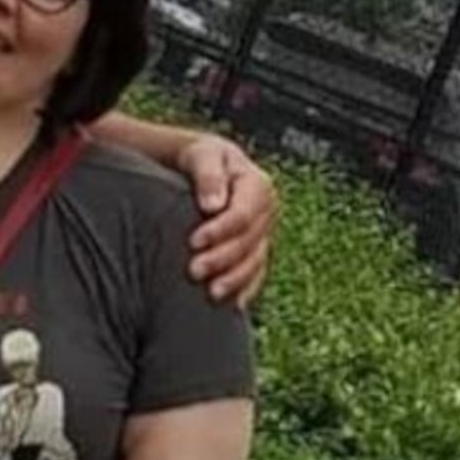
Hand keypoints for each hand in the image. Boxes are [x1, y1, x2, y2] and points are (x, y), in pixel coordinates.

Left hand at [176, 134, 275, 306]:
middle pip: (249, 242)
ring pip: (255, 261)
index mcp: (257, 186)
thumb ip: (208, 175)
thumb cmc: (201, 158)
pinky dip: (246, 289)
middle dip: (222, 259)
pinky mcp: (257, 249)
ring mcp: (264, 233)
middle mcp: (266, 212)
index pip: (243, 214)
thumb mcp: (202, 155)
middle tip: (193, 271)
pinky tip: (234, 305)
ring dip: (235, 280)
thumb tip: (213, 205)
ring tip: (211, 294)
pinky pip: (257, 273)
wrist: (206, 167)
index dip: (220, 230)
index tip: (193, 241)